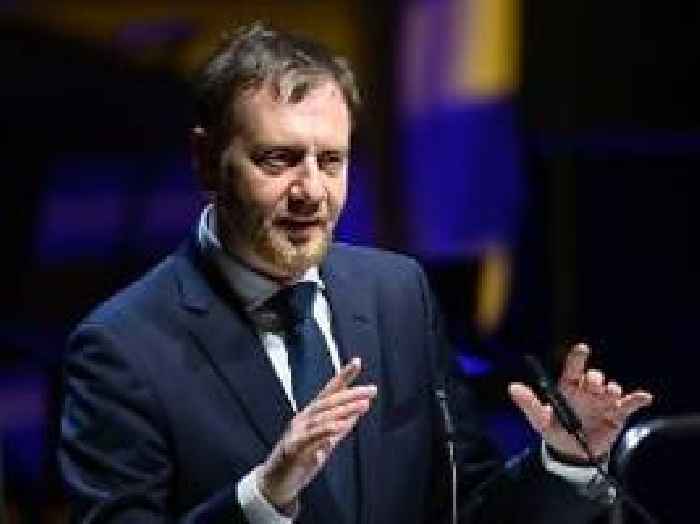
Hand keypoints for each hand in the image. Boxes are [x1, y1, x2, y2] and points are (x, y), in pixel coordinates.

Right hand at [257, 357, 376, 509]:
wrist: (276, 483)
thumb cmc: (300, 460)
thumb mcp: (324, 442)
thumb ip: (339, 428)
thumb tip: (357, 413)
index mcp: (311, 415)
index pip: (329, 392)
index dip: (343, 377)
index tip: (357, 362)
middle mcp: (303, 419)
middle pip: (328, 401)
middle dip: (351, 394)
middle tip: (371, 390)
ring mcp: (297, 432)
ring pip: (322, 416)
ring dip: (344, 410)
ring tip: (363, 404)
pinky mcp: (293, 448)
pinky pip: (312, 437)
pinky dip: (327, 430)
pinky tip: (341, 425)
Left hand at [509, 343, 652, 460]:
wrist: (572, 453)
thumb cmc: (555, 429)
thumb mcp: (539, 419)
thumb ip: (528, 403)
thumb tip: (512, 388)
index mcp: (568, 387)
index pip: (574, 367)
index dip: (578, 357)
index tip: (582, 349)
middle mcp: (587, 391)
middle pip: (595, 377)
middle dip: (595, 379)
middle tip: (593, 386)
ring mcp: (603, 402)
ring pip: (612, 388)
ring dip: (611, 390)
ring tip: (608, 396)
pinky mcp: (617, 415)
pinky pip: (630, 404)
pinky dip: (638, 399)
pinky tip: (644, 398)